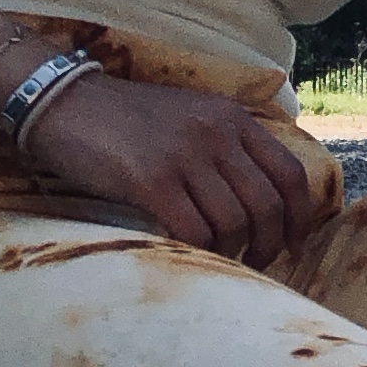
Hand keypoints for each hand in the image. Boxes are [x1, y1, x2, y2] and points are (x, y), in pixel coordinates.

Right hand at [16, 70, 321, 266]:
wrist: (65, 104)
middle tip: (257, 262)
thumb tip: (259, 202)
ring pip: (234, 223)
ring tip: (221, 260)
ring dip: (233, 252)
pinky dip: (200, 252)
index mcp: (231, 117)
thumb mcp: (189, 116)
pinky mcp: (151, 181)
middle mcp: (215, 133)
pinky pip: (195, 231)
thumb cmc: (125, 120)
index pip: (289, 171)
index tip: (295, 244)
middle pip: (268, 204)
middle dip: (270, 244)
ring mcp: (184, 156)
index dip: (301, 216)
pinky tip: (191, 254)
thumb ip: (225, 146)